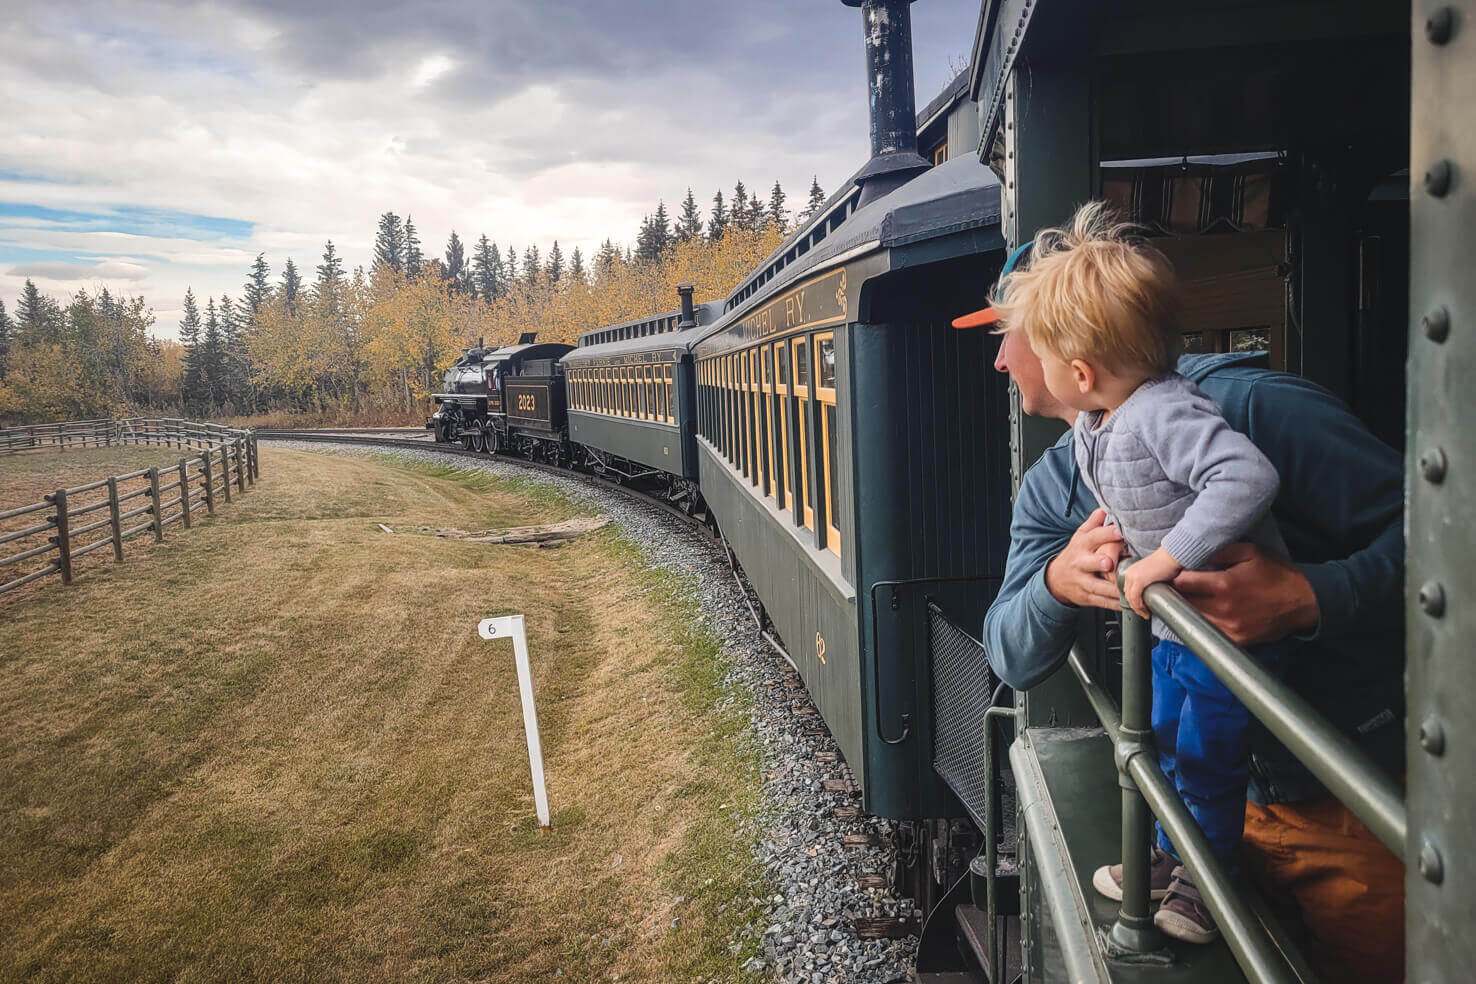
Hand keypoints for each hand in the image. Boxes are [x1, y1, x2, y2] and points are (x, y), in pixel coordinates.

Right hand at [1044, 509, 1124, 610]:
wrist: (1056, 579)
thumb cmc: (1075, 555)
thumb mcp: (1080, 537)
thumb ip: (1093, 524)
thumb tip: (1104, 509)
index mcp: (1081, 546)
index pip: (1093, 537)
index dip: (1106, 534)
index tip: (1119, 532)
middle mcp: (1080, 563)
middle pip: (1089, 563)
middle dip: (1098, 563)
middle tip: (1110, 563)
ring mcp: (1082, 581)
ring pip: (1097, 586)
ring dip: (1112, 588)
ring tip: (1127, 589)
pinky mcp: (1085, 597)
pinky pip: (1102, 602)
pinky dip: (1115, 604)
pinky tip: (1127, 603)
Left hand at [1122, 547, 1182, 618]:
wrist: (1171, 556)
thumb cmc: (1166, 564)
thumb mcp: (1151, 574)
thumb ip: (1147, 582)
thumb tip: (1150, 594)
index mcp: (1131, 572)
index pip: (1128, 591)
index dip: (1134, 602)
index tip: (1142, 609)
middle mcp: (1129, 574)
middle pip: (1128, 596)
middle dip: (1135, 608)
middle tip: (1145, 614)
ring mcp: (1133, 577)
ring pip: (1131, 599)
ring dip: (1138, 609)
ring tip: (1147, 614)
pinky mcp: (1139, 580)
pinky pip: (1135, 598)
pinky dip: (1140, 607)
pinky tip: (1147, 611)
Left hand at [1170, 542, 1318, 645]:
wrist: (1305, 602)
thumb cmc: (1278, 574)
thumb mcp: (1252, 552)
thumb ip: (1222, 551)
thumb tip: (1197, 552)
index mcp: (1225, 585)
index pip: (1183, 584)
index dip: (1175, 578)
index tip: (1173, 574)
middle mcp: (1224, 609)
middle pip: (1185, 603)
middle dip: (1179, 594)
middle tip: (1176, 587)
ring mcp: (1230, 628)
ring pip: (1195, 619)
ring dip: (1189, 609)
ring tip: (1190, 599)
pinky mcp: (1237, 640)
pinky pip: (1210, 631)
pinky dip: (1204, 622)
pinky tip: (1207, 612)